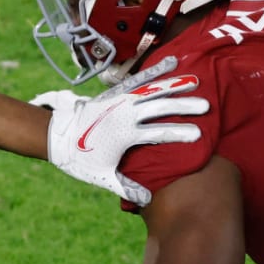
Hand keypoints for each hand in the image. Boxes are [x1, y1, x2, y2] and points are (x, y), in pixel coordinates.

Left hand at [33, 55, 206, 205]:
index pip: (158, 134)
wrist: (57, 137)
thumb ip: (126, 187)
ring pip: (151, 89)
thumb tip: (148, 201)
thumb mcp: (102, 176)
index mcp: (124, 135)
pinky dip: (154, 70)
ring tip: (195, 81)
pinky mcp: (114, 93)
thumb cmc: (80, 159)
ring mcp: (119, 100)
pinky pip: (138, 79)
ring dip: (174, 85)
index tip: (199, 135)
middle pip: (159, 107)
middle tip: (206, 106)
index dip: (179, 134)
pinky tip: (170, 62)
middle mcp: (124, 114)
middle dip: (184, 106)